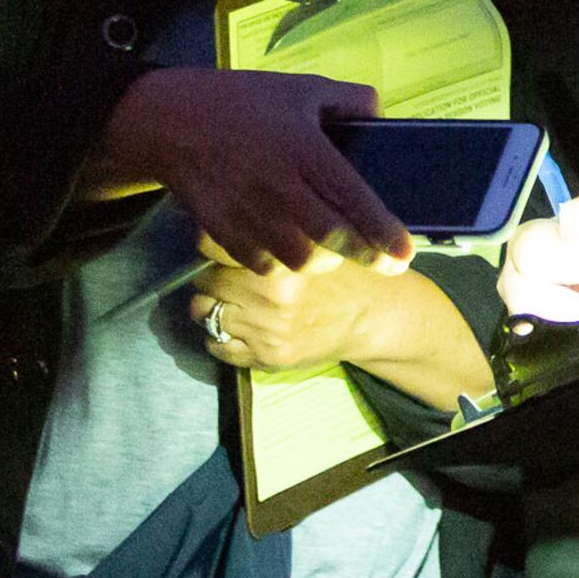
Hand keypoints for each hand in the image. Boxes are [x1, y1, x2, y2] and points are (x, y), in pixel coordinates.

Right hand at [103, 69, 408, 272]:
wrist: (166, 120)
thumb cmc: (240, 101)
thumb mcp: (300, 88)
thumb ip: (348, 99)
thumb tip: (380, 115)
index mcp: (302, 150)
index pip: (352, 200)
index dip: (383, 233)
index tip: (406, 254)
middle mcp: (277, 187)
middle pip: (329, 240)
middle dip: (363, 256)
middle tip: (385, 262)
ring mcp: (246, 212)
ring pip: (296, 260)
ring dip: (322, 263)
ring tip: (335, 252)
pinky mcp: (221, 230)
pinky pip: (260, 264)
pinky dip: (282, 265)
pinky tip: (292, 251)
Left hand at [189, 250, 408, 374]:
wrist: (375, 316)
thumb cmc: (343, 272)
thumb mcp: (314, 242)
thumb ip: (273, 234)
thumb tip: (223, 220)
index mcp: (280, 265)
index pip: (213, 250)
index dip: (214, 249)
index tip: (223, 251)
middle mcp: (269, 299)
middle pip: (205, 284)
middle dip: (213, 279)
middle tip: (230, 278)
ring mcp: (266, 331)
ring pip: (203, 315)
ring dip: (212, 308)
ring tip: (233, 302)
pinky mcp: (267, 357)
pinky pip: (217, 347)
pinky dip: (220, 337)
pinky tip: (241, 327)